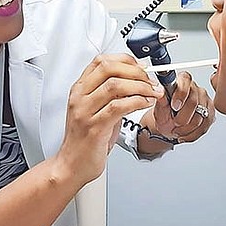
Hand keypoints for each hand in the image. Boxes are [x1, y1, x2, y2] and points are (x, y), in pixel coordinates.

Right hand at [55, 54, 163, 184]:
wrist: (72, 166)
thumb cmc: (85, 140)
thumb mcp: (96, 110)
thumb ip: (111, 94)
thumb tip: (135, 81)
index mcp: (79, 89)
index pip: (101, 61)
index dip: (125, 60)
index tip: (142, 66)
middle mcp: (80, 97)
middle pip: (109, 68)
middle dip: (135, 71)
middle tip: (150, 80)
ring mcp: (85, 111)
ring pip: (115, 85)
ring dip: (141, 86)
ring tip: (153, 92)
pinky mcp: (94, 127)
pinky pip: (118, 106)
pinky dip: (137, 102)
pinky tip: (145, 103)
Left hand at [141, 71, 214, 145]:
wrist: (169, 126)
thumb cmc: (165, 114)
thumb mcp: (159, 108)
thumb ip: (161, 101)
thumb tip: (161, 93)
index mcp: (182, 81)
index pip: (185, 81)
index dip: (181, 94)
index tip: (174, 106)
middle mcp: (195, 89)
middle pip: (194, 102)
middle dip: (182, 117)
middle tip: (174, 123)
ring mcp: (205, 100)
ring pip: (200, 116)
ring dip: (187, 128)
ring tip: (177, 130)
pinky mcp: (211, 113)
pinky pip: (205, 125)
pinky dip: (192, 134)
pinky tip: (184, 134)